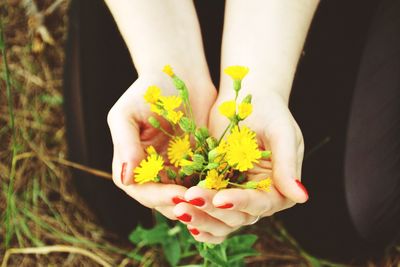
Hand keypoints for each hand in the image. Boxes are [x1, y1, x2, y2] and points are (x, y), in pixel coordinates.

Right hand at [107, 73, 215, 219]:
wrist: (182, 76)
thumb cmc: (149, 90)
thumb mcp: (127, 112)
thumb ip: (125, 143)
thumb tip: (126, 177)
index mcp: (132, 164)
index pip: (141, 191)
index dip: (158, 197)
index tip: (177, 195)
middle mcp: (154, 173)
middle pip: (164, 201)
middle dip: (182, 204)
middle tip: (200, 202)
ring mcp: (176, 171)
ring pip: (186, 197)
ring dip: (199, 202)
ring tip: (215, 201)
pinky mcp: (199, 165)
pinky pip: (205, 183)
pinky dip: (213, 189)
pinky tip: (226, 189)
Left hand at [172, 89, 307, 243]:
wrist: (245, 98)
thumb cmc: (268, 110)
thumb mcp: (281, 133)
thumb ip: (288, 164)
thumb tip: (302, 197)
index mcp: (279, 187)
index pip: (261, 204)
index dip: (241, 203)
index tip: (220, 197)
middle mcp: (259, 196)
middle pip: (238, 216)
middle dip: (214, 211)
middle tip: (189, 200)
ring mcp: (237, 193)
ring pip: (220, 217)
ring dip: (201, 217)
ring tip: (179, 210)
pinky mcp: (217, 186)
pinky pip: (207, 207)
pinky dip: (196, 214)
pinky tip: (180, 214)